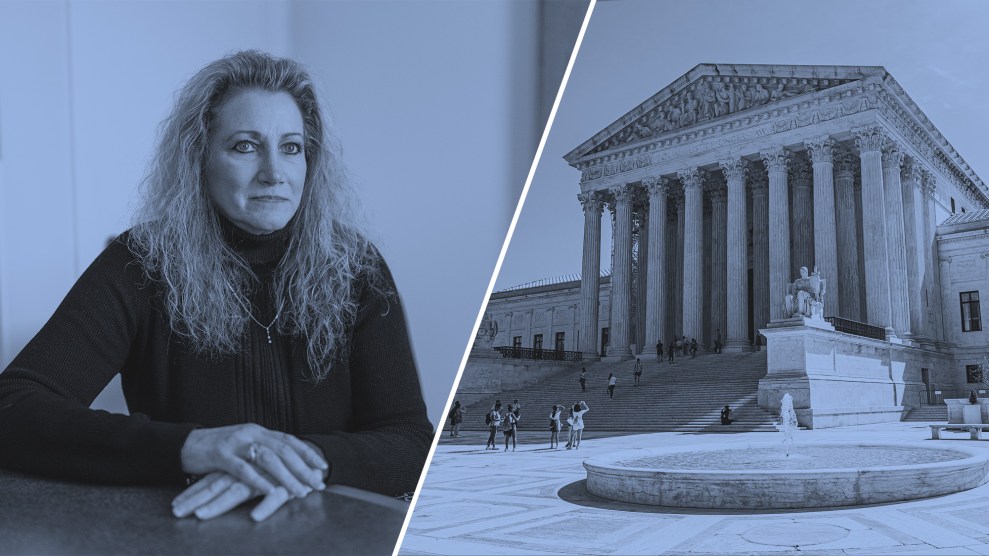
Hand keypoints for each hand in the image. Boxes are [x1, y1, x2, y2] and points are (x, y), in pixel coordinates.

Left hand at [171, 471, 293, 521]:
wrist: (313, 461)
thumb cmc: (281, 472)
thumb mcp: (255, 477)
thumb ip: (236, 483)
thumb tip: (211, 497)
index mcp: (240, 468)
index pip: (211, 481)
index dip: (192, 493)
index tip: (174, 507)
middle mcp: (249, 471)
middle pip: (217, 485)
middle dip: (195, 500)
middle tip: (176, 513)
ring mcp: (266, 477)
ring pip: (239, 490)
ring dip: (219, 504)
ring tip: (200, 516)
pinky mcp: (286, 485)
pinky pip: (275, 496)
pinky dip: (265, 506)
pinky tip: (255, 517)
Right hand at [180, 423, 327, 497]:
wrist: (185, 444)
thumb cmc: (217, 451)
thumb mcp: (244, 447)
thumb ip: (262, 452)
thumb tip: (287, 466)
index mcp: (259, 431)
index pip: (289, 440)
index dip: (308, 453)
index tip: (323, 466)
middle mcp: (251, 433)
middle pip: (284, 450)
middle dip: (303, 469)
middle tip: (317, 484)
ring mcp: (236, 442)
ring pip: (268, 459)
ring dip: (287, 477)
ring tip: (300, 492)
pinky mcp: (221, 455)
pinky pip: (244, 469)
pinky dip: (259, 481)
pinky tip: (271, 491)